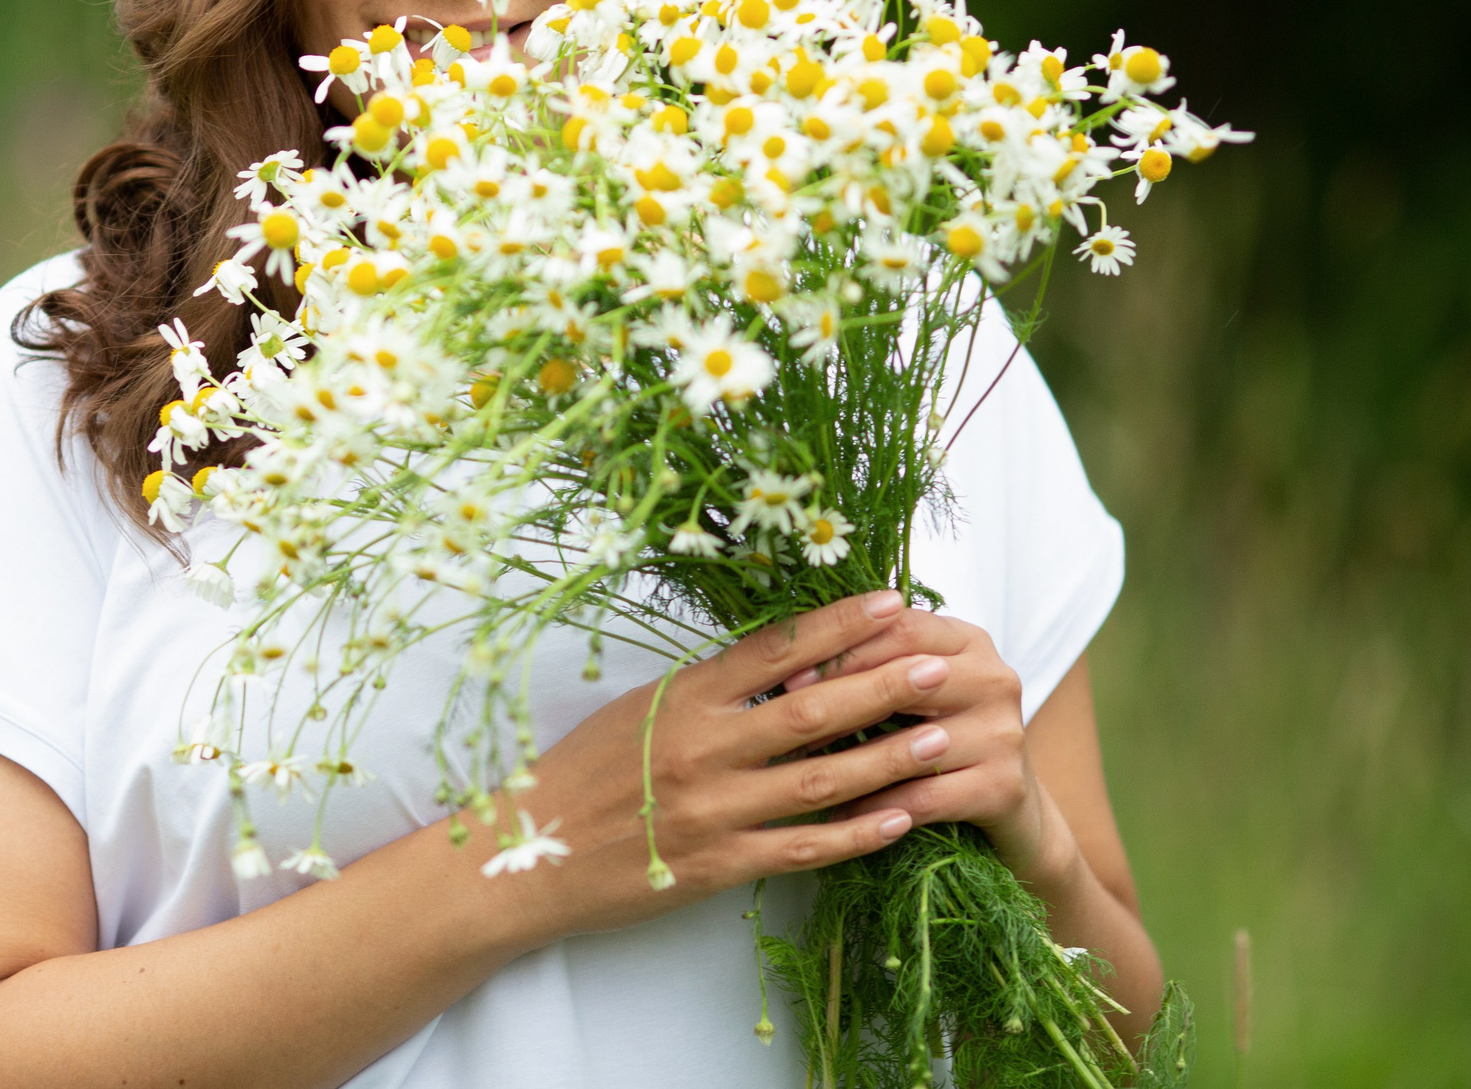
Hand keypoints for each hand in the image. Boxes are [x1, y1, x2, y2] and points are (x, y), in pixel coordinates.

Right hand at [495, 589, 970, 941]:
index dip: (839, 625)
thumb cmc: (579, 773)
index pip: (775, 650)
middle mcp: (702, 749)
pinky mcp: (718, 866)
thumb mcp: (636, 711)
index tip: (893, 603)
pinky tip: (903, 819)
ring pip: (821, 781)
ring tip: (942, 736)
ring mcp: (713, 810)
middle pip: (812, 711)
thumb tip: (777, 660)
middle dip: (884, 684)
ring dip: (888, 758)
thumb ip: (705, 690)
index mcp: (681, 699)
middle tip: (943, 664)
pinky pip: (803, 849)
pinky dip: (857, 835)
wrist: (527, 855)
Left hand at [780, 608, 1078, 889]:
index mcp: (967, 640)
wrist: (1009, 805)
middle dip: (841, 695)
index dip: (842, 645)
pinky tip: (838, 816)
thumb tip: (787, 655)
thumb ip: (874, 662)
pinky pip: (924, 797)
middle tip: (785, 715)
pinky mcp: (1004, 787)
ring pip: (912, 741)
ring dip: (850, 758)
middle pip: (908, 676)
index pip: (901, 626)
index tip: (788, 670)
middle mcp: (994, 677)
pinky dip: (877, 808)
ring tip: (797, 769)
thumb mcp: (915, 689)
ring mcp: (1004, 732)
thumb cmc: (940, 737)